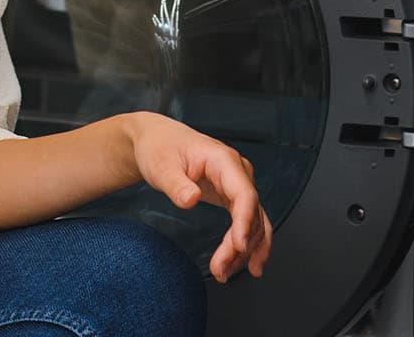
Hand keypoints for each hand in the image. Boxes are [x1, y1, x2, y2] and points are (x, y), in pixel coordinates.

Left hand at [123, 113, 271, 283]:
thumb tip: (190, 200)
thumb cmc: (159, 148)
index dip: (245, 221)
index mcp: (223, 159)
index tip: (239, 246)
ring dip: (245, 250)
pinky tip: (248, 264)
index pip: (244, 194)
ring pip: (254, 221)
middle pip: (251, 213)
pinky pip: (248, 222)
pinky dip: (249, 243)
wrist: (158, 140)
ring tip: (225, 273)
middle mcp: (237, 171)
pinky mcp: (232, 195)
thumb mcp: (161, 166)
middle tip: (220, 271)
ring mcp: (238, 184)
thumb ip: (176, 184)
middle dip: (240, 245)